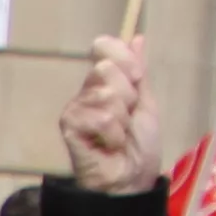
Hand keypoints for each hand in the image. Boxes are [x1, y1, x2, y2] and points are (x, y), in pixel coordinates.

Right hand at [62, 37, 162, 194]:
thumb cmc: (140, 145)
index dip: (124, 58)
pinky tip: (109, 146)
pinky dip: (113, 134)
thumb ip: (139, 72)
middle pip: (107, 69)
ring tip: (119, 136)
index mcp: (105, 81)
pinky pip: (100, 116)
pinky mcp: (69, 125)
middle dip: (128, 96)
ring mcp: (75, 107)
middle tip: (127, 119)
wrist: (131, 179)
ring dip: (123, 120)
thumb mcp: (146, 102)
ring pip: (106, 95)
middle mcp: (87, 90)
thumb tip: (138, 37)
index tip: (137, 79)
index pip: (105, 47)